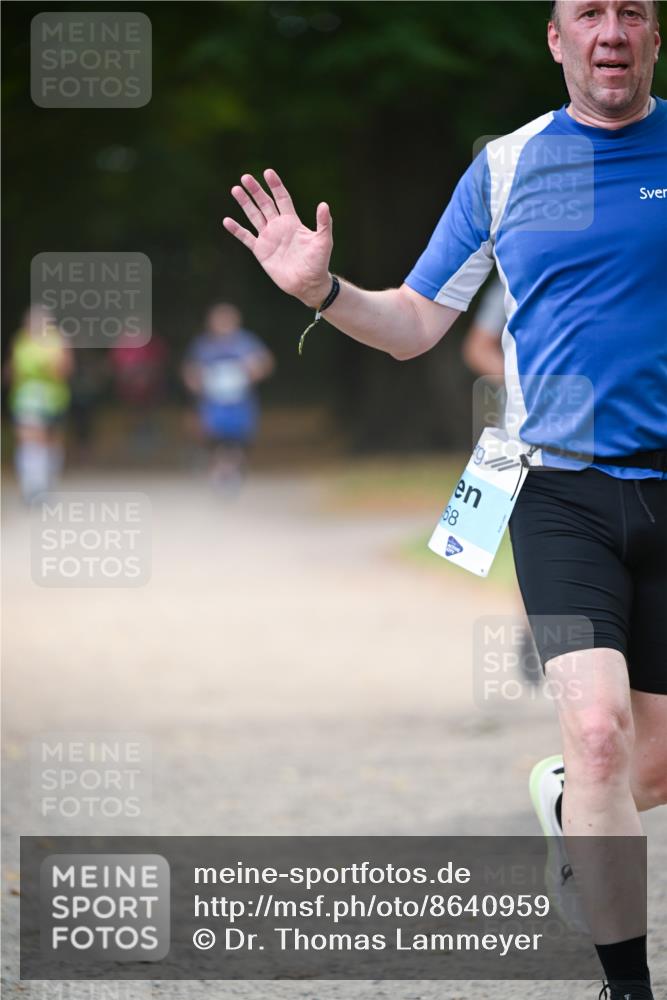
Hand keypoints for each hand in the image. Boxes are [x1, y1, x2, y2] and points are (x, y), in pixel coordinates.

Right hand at [223, 169, 332, 307]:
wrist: (308, 283)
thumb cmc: (319, 263)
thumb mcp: (323, 241)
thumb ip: (323, 223)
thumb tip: (324, 204)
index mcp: (292, 221)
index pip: (282, 198)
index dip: (275, 185)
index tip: (267, 172)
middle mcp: (278, 226)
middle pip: (265, 203)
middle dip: (256, 190)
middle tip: (245, 177)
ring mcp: (268, 238)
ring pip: (254, 216)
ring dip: (245, 203)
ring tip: (235, 189)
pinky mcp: (261, 251)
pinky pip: (246, 237)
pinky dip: (237, 230)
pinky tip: (227, 221)